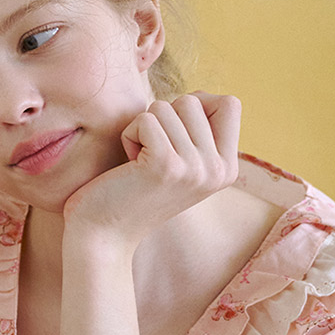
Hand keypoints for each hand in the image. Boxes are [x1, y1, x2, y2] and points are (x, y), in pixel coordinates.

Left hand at [62, 92, 241, 263]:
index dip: (196, 105)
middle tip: (151, 155)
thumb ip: (198, 132)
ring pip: (166, 107)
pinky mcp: (166, 165)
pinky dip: (128, 135)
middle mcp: (218, 170)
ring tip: (139, 163)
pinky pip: (145, 119)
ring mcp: (195, 168)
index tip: (173, 135)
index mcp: (228, 169)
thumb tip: (198, 97)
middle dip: (162, 119)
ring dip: (142, 128)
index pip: (230, 103)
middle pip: (193, 101)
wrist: (104, 237)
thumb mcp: (181, 162)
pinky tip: (128, 165)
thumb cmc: (133, 190)